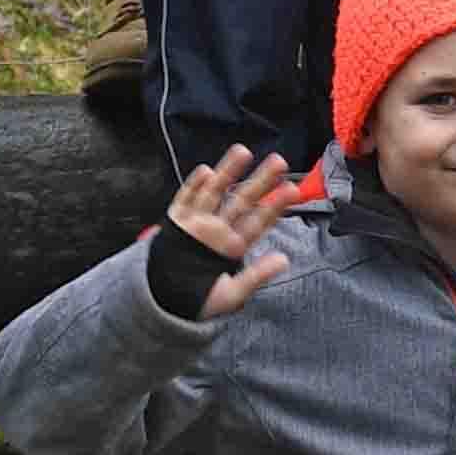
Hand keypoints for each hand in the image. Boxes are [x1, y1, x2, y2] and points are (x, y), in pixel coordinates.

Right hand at [160, 146, 307, 317]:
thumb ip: (256, 276)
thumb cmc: (198, 299)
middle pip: (242, 200)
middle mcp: (218, 230)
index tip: (292, 190)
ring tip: (243, 151)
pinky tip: (205, 171)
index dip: (275, 206)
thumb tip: (284, 260)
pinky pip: (184, 200)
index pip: (259, 221)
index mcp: (234, 246)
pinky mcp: (176, 223)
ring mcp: (197, 224)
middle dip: (260, 181)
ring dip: (228, 172)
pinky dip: (193, 186)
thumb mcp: (231, 294)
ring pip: (215, 193)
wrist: (163, 303)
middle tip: (280, 161)